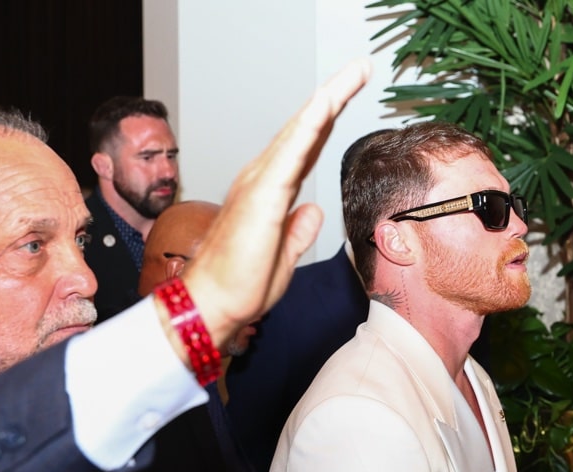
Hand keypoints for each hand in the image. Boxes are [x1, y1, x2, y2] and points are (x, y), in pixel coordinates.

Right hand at [180, 59, 370, 351]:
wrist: (211, 304)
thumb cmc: (238, 285)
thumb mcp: (283, 256)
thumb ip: (298, 231)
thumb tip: (314, 211)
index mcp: (269, 193)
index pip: (304, 148)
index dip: (327, 120)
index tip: (348, 95)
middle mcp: (262, 180)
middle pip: (305, 130)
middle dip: (334, 95)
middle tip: (361, 67)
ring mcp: (260, 184)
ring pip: (299, 132)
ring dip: (328, 100)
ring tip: (354, 73)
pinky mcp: (262, 197)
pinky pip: (290, 154)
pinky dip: (308, 127)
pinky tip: (326, 104)